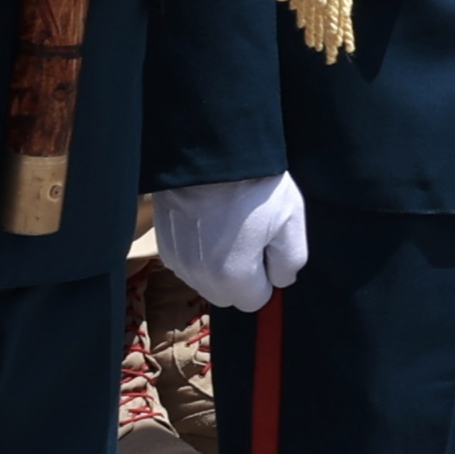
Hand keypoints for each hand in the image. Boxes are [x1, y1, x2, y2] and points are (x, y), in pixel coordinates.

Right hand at [157, 172, 309, 312]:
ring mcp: (177, 260)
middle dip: (243, 276)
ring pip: (207, 281)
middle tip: (252, 237)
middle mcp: (198, 275)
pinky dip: (201, 252)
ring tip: (230, 226)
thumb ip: (290, 261)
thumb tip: (281, 281)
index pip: (255, 301)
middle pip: (228, 296)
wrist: (212, 152)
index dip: (267, 277)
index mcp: (231, 275)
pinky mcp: (164, 245)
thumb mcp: (291, 221)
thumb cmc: (255, 185)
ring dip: (220, 266)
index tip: (268, 249)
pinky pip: (189, 264)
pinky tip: (210, 223)